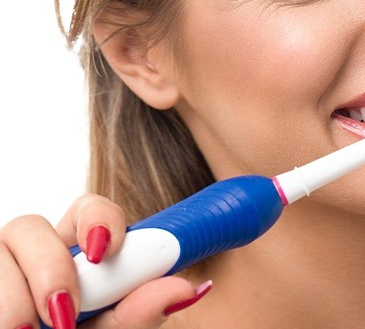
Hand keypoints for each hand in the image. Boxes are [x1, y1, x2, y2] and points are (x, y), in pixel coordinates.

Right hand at [0, 194, 210, 328]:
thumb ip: (141, 313)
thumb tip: (187, 290)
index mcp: (77, 250)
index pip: (88, 209)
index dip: (97, 219)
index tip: (106, 250)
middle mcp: (34, 255)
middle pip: (28, 225)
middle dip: (47, 266)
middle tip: (65, 313)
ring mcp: (1, 275)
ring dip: (11, 301)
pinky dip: (5, 314)